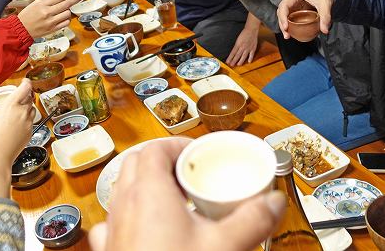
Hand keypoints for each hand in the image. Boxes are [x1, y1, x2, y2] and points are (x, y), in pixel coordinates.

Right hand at [0, 78, 34, 198]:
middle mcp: (23, 112)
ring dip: (27, 108)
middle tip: (18, 98)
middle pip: (30, 98)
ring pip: (32, 110)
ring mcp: (28, 124)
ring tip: (17, 111)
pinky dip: (26, 120)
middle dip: (26, 96)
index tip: (24, 82)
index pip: (25, 88)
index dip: (26, 83)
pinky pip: (31, 122)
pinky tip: (17, 125)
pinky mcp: (30, 134)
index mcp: (11, 105)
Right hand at [18, 0, 82, 37]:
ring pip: (68, 13)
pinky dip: (67, 19)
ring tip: (65, 8)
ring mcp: (51, 22)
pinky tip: (63, 16)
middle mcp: (48, 12)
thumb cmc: (28, 14)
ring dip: (69, 10)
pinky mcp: (53, 29)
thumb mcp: (37, 2)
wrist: (22, 28)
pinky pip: (66, 22)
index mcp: (43, 4)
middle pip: (67, 4)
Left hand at [88, 138, 285, 250]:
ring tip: (176, 202)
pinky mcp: (110, 250)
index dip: (178, 145)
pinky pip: (114, 221)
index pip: (156, 148)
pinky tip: (146, 229)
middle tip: (193, 174)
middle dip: (164, 162)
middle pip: (137, 164)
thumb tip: (273, 202)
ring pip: (124, 190)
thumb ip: (252, 220)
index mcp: (148, 192)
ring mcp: (113, 228)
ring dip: (147, 186)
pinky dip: (130, 215)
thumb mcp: (224, 247)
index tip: (200, 154)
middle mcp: (124, 204)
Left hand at [226, 25, 258, 65]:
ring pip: (244, 56)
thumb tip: (233, 52)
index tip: (227, 62)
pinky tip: (249, 62)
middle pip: (237, 55)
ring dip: (240, 61)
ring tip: (238, 65)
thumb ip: (236, 46)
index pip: (233, 53)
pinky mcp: (253, 48)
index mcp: (238, 44)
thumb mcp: (238, 39)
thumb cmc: (244, 34)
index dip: (230, 58)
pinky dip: (250, 58)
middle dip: (234, 61)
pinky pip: (251, 54)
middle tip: (231, 65)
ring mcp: (248, 48)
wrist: (251, 30)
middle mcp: (243, 47)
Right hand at [277, 0, 334, 36]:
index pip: (284, 5)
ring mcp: (289, 0)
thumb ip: (325, 17)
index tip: (286, 27)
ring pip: (282, 13)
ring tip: (288, 35)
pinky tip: (290, 31)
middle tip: (287, 35)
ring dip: (283, 24)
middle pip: (281, 11)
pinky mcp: (291, 5)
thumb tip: (325, 30)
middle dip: (282, 24)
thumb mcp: (325, 4)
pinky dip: (287, 22)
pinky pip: (286, 14)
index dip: (283, 17)